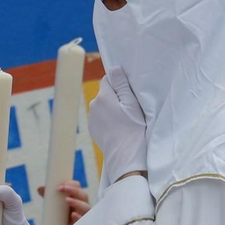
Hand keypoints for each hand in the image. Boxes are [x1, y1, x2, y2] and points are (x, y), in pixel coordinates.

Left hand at [38, 181, 90, 224]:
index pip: (79, 188)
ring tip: (67, 200)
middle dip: (75, 191)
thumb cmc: (61, 217)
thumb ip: (49, 197)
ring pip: (86, 207)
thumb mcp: (55, 206)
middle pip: (84, 196)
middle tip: (64, 188)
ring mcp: (84, 216)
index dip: (71, 184)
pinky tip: (73, 215)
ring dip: (77, 202)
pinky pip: (84, 221)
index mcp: (77, 199)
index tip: (61, 185)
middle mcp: (83, 206)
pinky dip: (79, 217)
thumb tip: (40, 189)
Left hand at [90, 67, 146, 182]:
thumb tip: (113, 69)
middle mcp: (93, 105)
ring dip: (111, 109)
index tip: (129, 95)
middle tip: (129, 109)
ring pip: (103, 105)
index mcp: (103, 97)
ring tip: (124, 121)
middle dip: (116, 97)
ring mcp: (91, 118)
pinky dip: (108, 120)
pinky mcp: (93, 129)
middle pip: (106, 93)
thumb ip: (121, 85)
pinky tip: (118, 128)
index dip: (119, 85)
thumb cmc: (133, 129)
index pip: (108, 80)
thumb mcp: (132, 104)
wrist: (125, 155)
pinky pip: (101, 117)